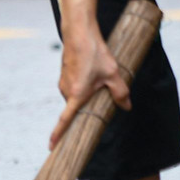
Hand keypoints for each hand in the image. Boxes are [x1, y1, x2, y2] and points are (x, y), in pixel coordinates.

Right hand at [51, 22, 129, 148]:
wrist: (79, 32)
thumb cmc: (95, 53)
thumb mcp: (113, 74)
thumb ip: (120, 93)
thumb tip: (126, 107)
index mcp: (76, 95)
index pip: (65, 120)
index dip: (58, 134)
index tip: (52, 147)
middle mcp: (66, 90)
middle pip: (76, 108)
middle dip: (88, 107)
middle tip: (100, 98)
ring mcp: (63, 82)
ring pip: (76, 96)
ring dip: (87, 94)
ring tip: (100, 79)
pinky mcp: (65, 75)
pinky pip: (74, 87)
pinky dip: (84, 86)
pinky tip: (94, 73)